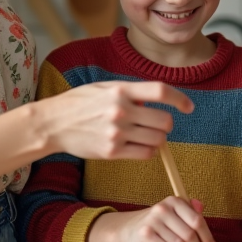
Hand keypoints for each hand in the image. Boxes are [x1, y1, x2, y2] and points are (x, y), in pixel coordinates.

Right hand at [40, 80, 192, 159]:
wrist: (54, 123)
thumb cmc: (80, 102)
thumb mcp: (105, 87)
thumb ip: (130, 92)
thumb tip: (154, 101)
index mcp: (121, 89)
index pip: (160, 91)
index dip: (180, 98)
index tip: (188, 107)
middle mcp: (121, 110)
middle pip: (164, 120)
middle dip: (166, 124)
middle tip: (156, 124)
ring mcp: (117, 132)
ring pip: (158, 140)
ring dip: (158, 139)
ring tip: (145, 135)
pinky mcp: (112, 152)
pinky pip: (145, 154)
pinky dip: (148, 151)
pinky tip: (139, 146)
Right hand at [106, 197, 217, 241]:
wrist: (129, 229)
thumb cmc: (158, 223)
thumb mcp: (174, 213)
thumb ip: (189, 211)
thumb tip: (201, 206)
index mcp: (174, 201)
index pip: (197, 221)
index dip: (208, 239)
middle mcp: (163, 208)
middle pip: (190, 234)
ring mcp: (153, 221)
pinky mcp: (145, 234)